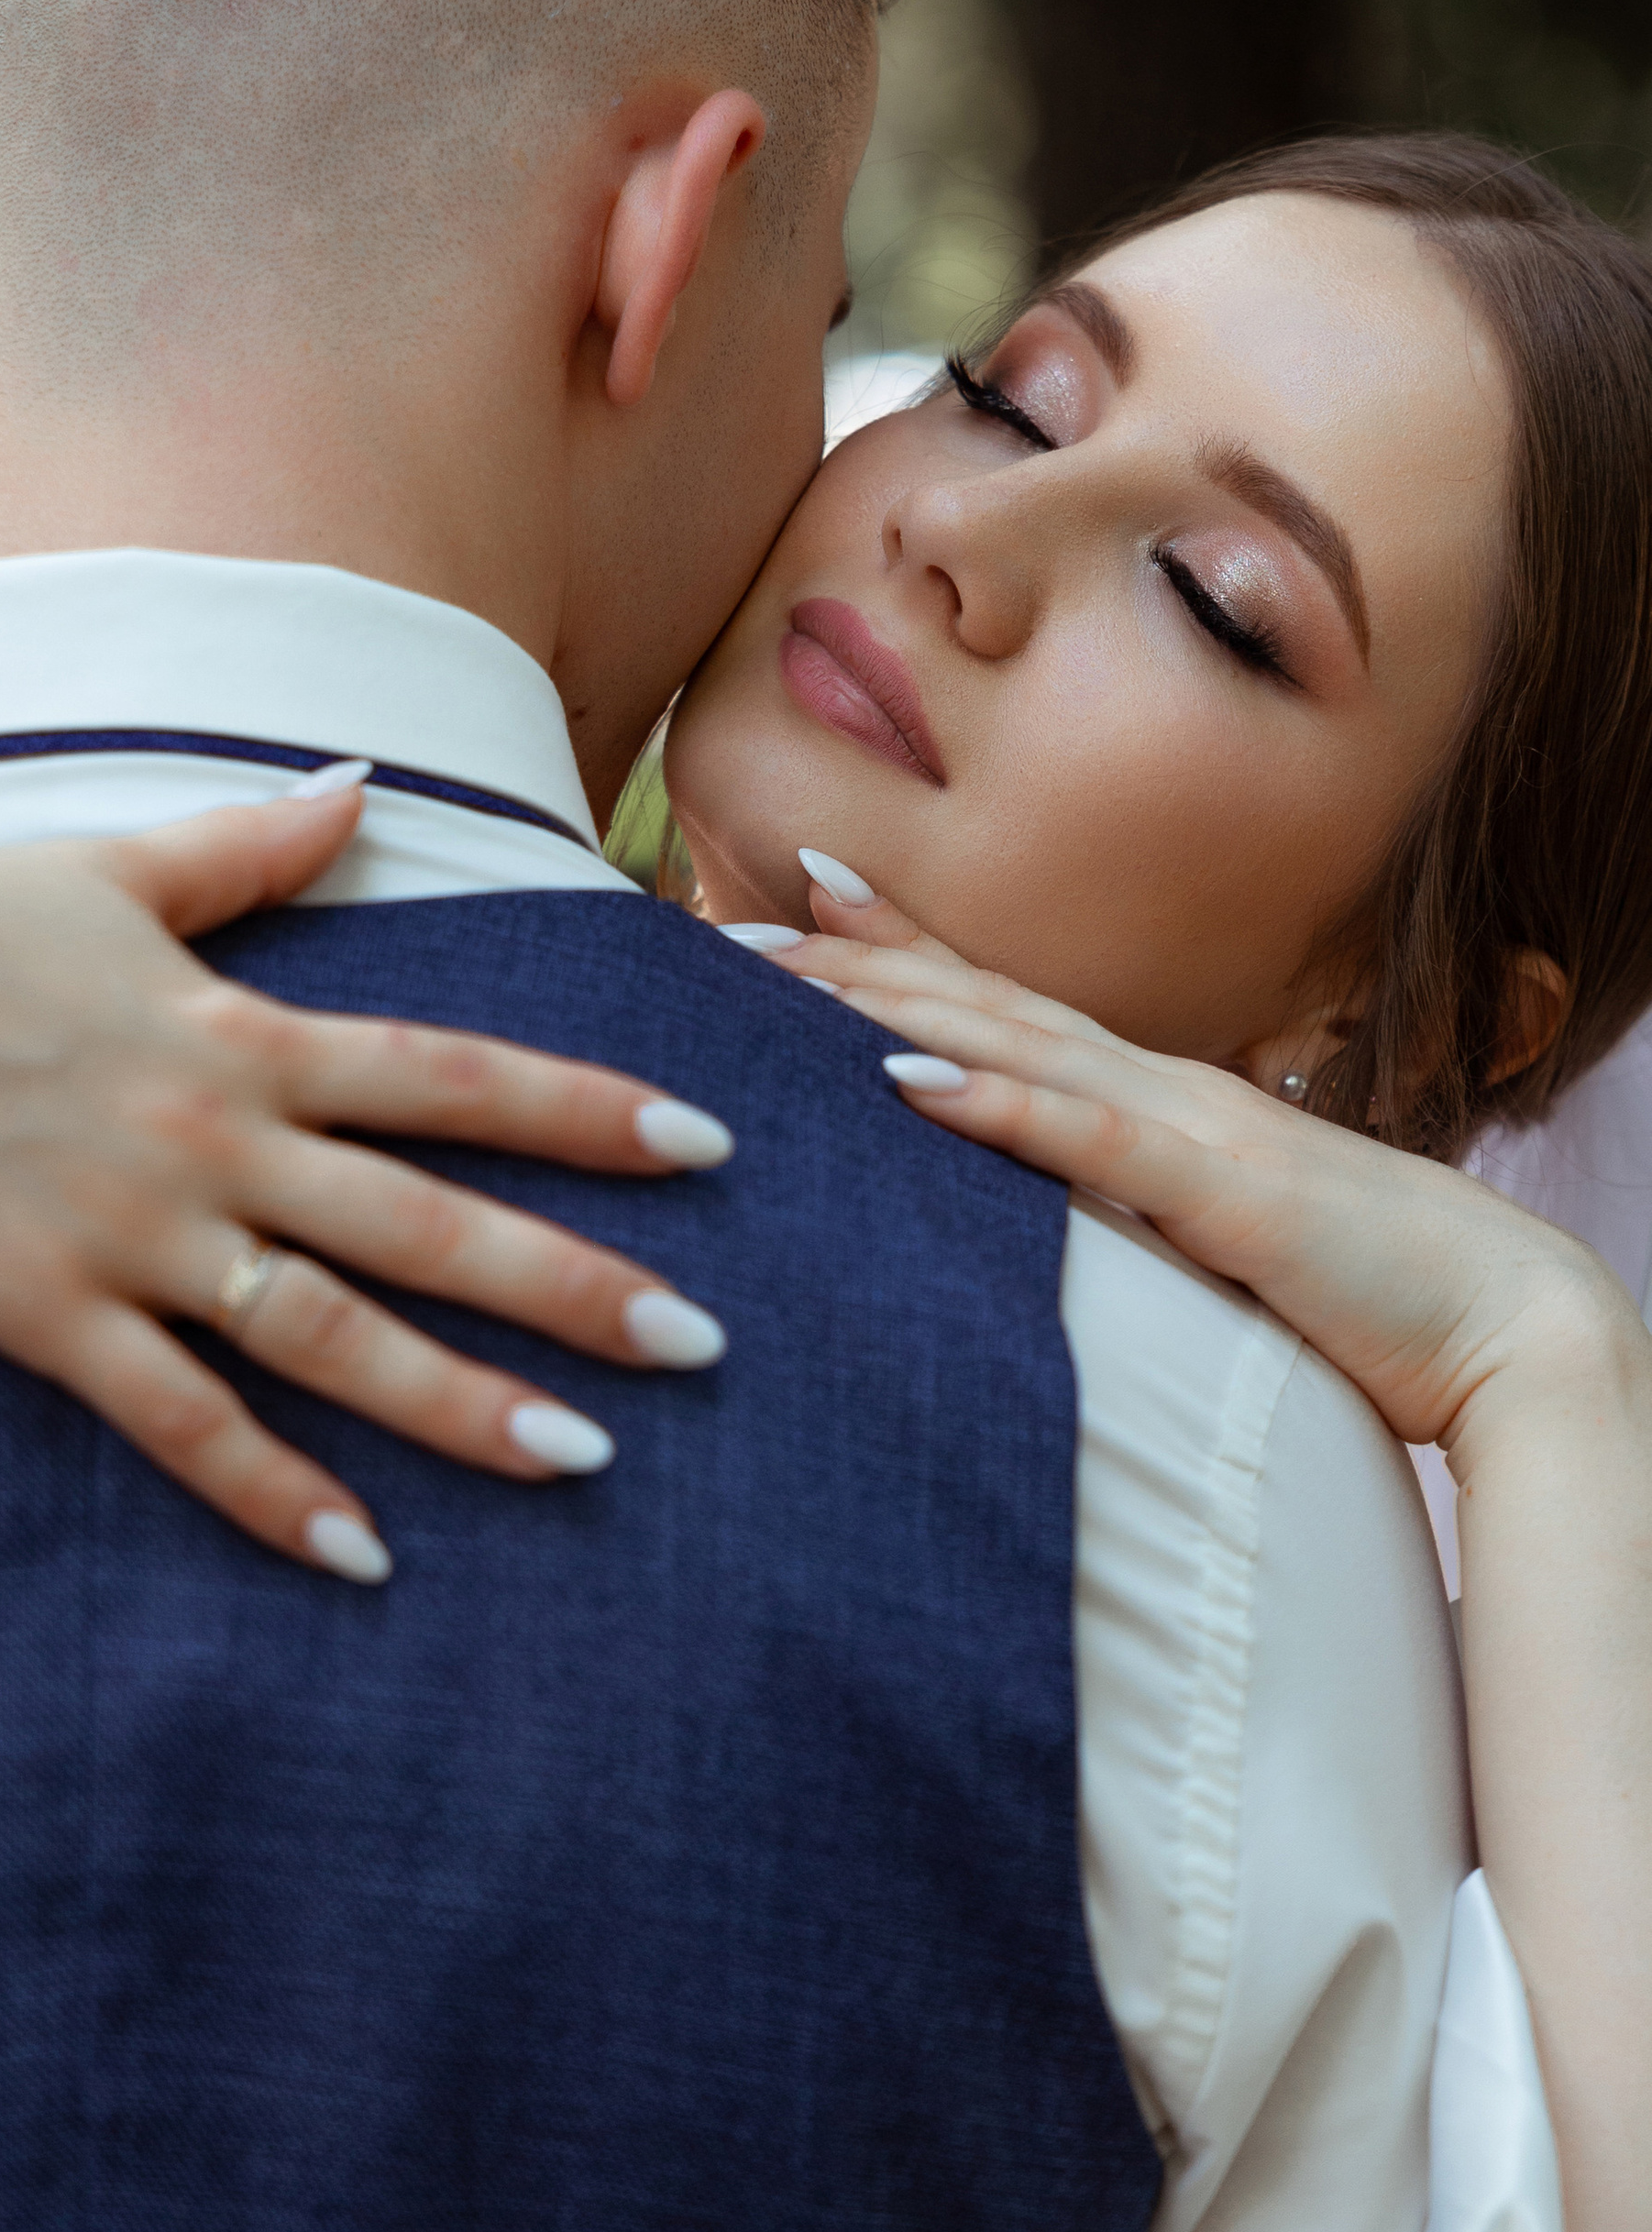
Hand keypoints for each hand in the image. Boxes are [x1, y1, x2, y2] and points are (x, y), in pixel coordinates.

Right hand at [0, 785, 731, 1583]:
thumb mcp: (116, 867)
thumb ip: (252, 847)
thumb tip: (361, 782)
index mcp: (241, 1032)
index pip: (452, 1076)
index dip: (584, 1111)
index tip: (704, 1148)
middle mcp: (212, 1140)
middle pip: (426, 1221)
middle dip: (572, 1284)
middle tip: (699, 1345)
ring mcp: (132, 1237)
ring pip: (328, 1335)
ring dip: (459, 1405)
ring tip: (583, 1462)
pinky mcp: (46, 1317)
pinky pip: (179, 1422)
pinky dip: (271, 1491)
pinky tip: (363, 1554)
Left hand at [762, 878, 1633, 1460]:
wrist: (1511, 1329)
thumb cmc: (1369, 1306)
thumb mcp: (1216, 1260)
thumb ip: (1131, 1234)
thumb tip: (1037, 1247)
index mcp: (1155, 1107)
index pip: (1005, 1010)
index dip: (901, 950)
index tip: (797, 902)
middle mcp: (1160, 1090)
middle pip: (976, 1004)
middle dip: (847, 962)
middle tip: (719, 930)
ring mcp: (1189, 1127)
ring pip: (1008, 1043)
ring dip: (884, 1002)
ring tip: (773, 971)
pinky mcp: (1219, 1191)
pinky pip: (1086, 1136)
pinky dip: (991, 1099)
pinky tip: (902, 1077)